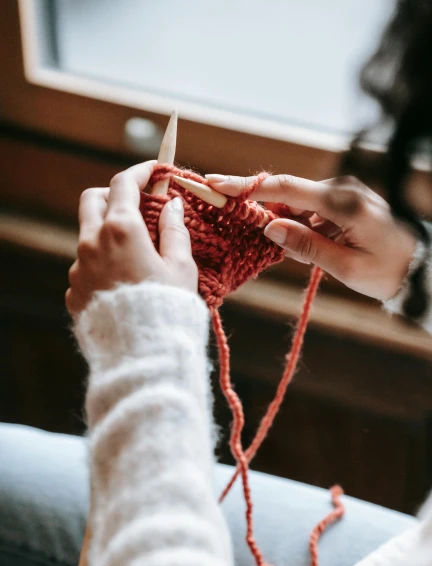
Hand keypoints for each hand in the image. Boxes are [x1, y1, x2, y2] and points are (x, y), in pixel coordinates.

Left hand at [66, 161, 197, 316]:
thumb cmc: (168, 307)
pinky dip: (102, 265)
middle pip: (93, 200)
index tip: (154, 171)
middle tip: (136, 205)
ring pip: (88, 236)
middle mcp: (92, 243)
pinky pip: (86, 268)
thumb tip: (171, 205)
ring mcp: (79, 267)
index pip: (124, 183)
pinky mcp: (74, 291)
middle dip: (113, 195)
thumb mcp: (181, 267)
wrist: (141, 351)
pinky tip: (123, 284)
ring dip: (108, 234)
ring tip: (135, 255)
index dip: (140, 172)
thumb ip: (175, 231)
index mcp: (121, 229)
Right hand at [206, 173, 416, 300]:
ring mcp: (347, 195)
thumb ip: (306, 246)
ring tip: (311, 253)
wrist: (425, 268)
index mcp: (343, 202)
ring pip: (301, 206)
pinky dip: (305, 228)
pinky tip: (316, 248)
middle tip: (257, 232)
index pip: (286, 187)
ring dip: (290, 227)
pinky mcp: (349, 204)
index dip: (248, 186)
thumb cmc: (391, 271)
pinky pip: (315, 212)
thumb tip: (270, 227)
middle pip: (289, 195)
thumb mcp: (346, 268)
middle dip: (267, 213)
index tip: (218, 185)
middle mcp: (343, 190)